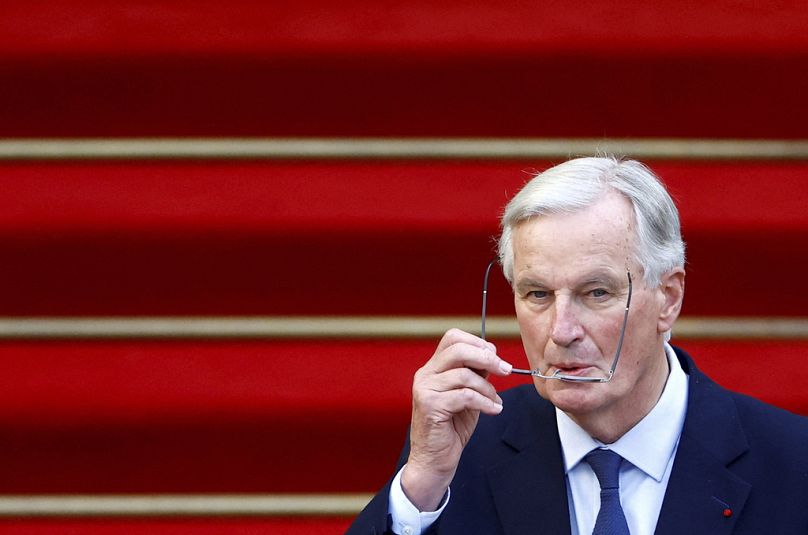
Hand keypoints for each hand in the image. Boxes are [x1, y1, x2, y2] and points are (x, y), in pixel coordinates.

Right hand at [401, 328, 511, 510]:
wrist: (434, 460)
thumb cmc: (451, 428)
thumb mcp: (467, 395)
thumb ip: (475, 375)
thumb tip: (492, 357)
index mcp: (433, 368)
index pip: (452, 338)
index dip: (477, 342)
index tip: (495, 356)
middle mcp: (425, 375)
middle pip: (457, 349)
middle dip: (487, 358)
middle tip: (505, 369)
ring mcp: (425, 389)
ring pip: (464, 374)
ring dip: (487, 388)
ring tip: (495, 401)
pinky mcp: (430, 406)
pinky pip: (465, 396)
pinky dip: (485, 402)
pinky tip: (493, 410)